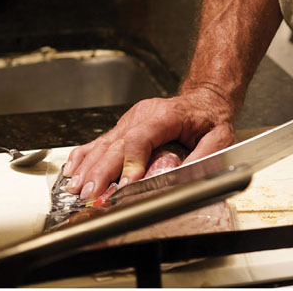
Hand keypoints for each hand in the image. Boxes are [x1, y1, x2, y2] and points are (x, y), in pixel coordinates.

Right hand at [62, 85, 234, 200]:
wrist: (205, 99)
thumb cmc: (210, 119)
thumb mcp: (219, 137)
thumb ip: (204, 157)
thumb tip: (185, 178)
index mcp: (167, 115)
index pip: (142, 137)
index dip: (131, 162)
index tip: (124, 185)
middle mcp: (144, 114)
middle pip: (117, 144)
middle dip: (101, 171)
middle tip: (90, 194)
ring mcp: (131, 119)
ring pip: (104, 144)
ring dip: (88, 167)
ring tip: (75, 187)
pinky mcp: (124, 127)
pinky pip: (101, 140)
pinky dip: (85, 155)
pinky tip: (73, 168)